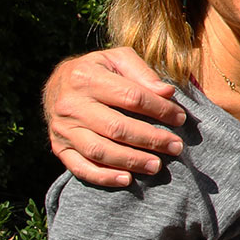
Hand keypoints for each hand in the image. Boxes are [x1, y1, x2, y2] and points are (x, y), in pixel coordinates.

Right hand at [43, 48, 185, 185]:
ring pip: (99, 151)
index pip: (131, 97)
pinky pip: (80, 168)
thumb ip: (142, 73)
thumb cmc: (97, 70)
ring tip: (157, 165)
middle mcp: (71, 104)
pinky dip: (103, 177)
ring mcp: (62, 128)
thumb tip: (167, 93)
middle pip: (117, 128)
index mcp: (86, 77)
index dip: (159, 109)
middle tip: (176, 147)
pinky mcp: (58, 147)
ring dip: (131, 161)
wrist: (58, 84)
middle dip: (151, 139)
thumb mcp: (117, 59)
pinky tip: (126, 179)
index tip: (180, 119)